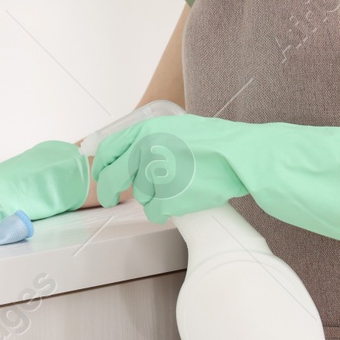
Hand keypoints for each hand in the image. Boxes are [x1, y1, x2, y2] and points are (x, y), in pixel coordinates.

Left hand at [91, 114, 248, 221]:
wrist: (238, 157)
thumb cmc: (213, 142)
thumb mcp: (175, 128)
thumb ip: (149, 139)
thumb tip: (129, 153)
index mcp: (145, 130)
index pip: (108, 150)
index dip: (101, 166)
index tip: (101, 175)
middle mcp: (145, 151)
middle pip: (113, 178)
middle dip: (109, 192)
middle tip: (110, 199)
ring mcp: (155, 175)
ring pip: (139, 196)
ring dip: (152, 197)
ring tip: (176, 188)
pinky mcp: (167, 197)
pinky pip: (154, 212)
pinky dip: (164, 211)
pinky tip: (179, 202)